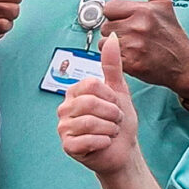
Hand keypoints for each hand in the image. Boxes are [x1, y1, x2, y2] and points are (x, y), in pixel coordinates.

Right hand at [58, 33, 142, 177]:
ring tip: (110, 131)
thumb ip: (112, 64)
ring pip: (89, 122)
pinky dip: (102, 142)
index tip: (115, 105)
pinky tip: (104, 143)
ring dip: (109, 129)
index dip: (110, 97)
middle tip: (115, 121)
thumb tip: (113, 39)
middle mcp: (65, 108)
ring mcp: (64, 128)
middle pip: (90, 103)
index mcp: (74, 92)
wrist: (124, 149)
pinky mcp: (68, 146)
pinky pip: (86, 140)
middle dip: (111, 114)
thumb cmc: (120, 121)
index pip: (91, 85)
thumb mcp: (119, 90)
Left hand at [100, 0, 188, 98]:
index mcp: (142, 9)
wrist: (185, 64)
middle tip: (133, 36)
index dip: (117, 16)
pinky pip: (109, 56)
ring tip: (132, 47)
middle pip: (105, 25)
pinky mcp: (131, 62)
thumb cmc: (172, 34)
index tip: (129, 21)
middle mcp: (137, 25)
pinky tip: (131, 57)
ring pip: (104, 42)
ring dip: (114, 45)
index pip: (109, 8)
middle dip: (116, 31)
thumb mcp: (164, 3)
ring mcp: (134, 45)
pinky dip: (117, 58)